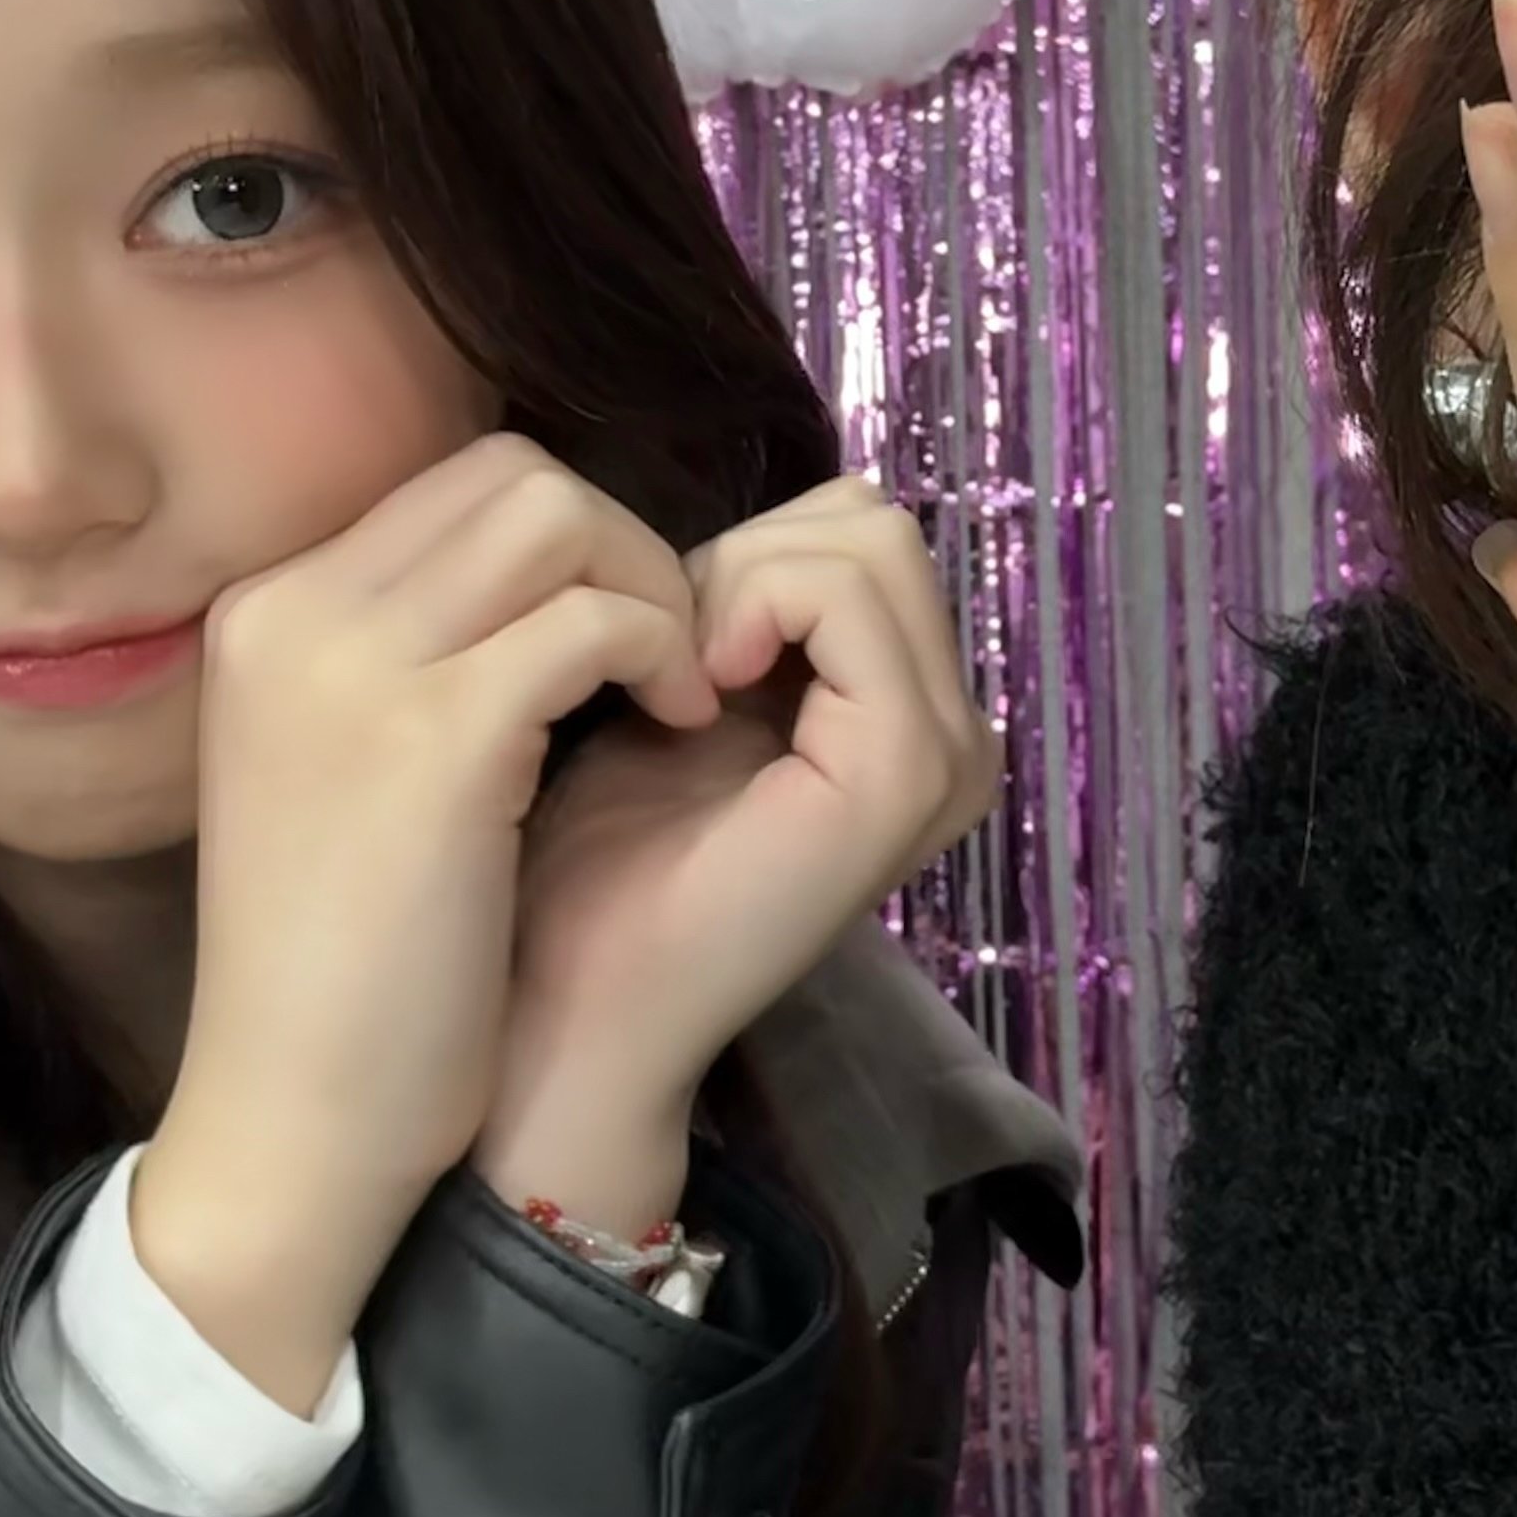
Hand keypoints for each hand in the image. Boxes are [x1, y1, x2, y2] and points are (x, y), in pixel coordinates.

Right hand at [134, 434, 719, 1405]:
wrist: (289, 1121)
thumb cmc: (339, 975)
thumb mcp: (340, 778)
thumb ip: (406, 668)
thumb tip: (536, 600)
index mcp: (267, 617)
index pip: (455, 487)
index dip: (571, 546)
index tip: (617, 641)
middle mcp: (295, 613)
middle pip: (513, 476)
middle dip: (622, 550)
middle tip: (664, 659)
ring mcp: (354, 665)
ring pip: (560, 517)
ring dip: (650, 590)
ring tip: (675, 692)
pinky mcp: (432, 738)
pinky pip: (593, 621)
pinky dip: (660, 654)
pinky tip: (678, 728)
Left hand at [473, 475, 1000, 1235]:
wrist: (564, 1002)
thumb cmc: (592, 859)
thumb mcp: (678, 693)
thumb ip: (739, 609)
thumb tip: (766, 515)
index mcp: (907, 718)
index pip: (860, 534)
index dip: (747, 554)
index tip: (667, 646)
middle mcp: (952, 735)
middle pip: (873, 522)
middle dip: (750, 556)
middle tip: (670, 659)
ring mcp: (943, 754)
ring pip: (866, 538)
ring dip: (742, 577)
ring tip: (678, 677)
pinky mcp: (904, 767)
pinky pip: (844, 593)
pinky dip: (751, 602)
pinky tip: (691, 689)